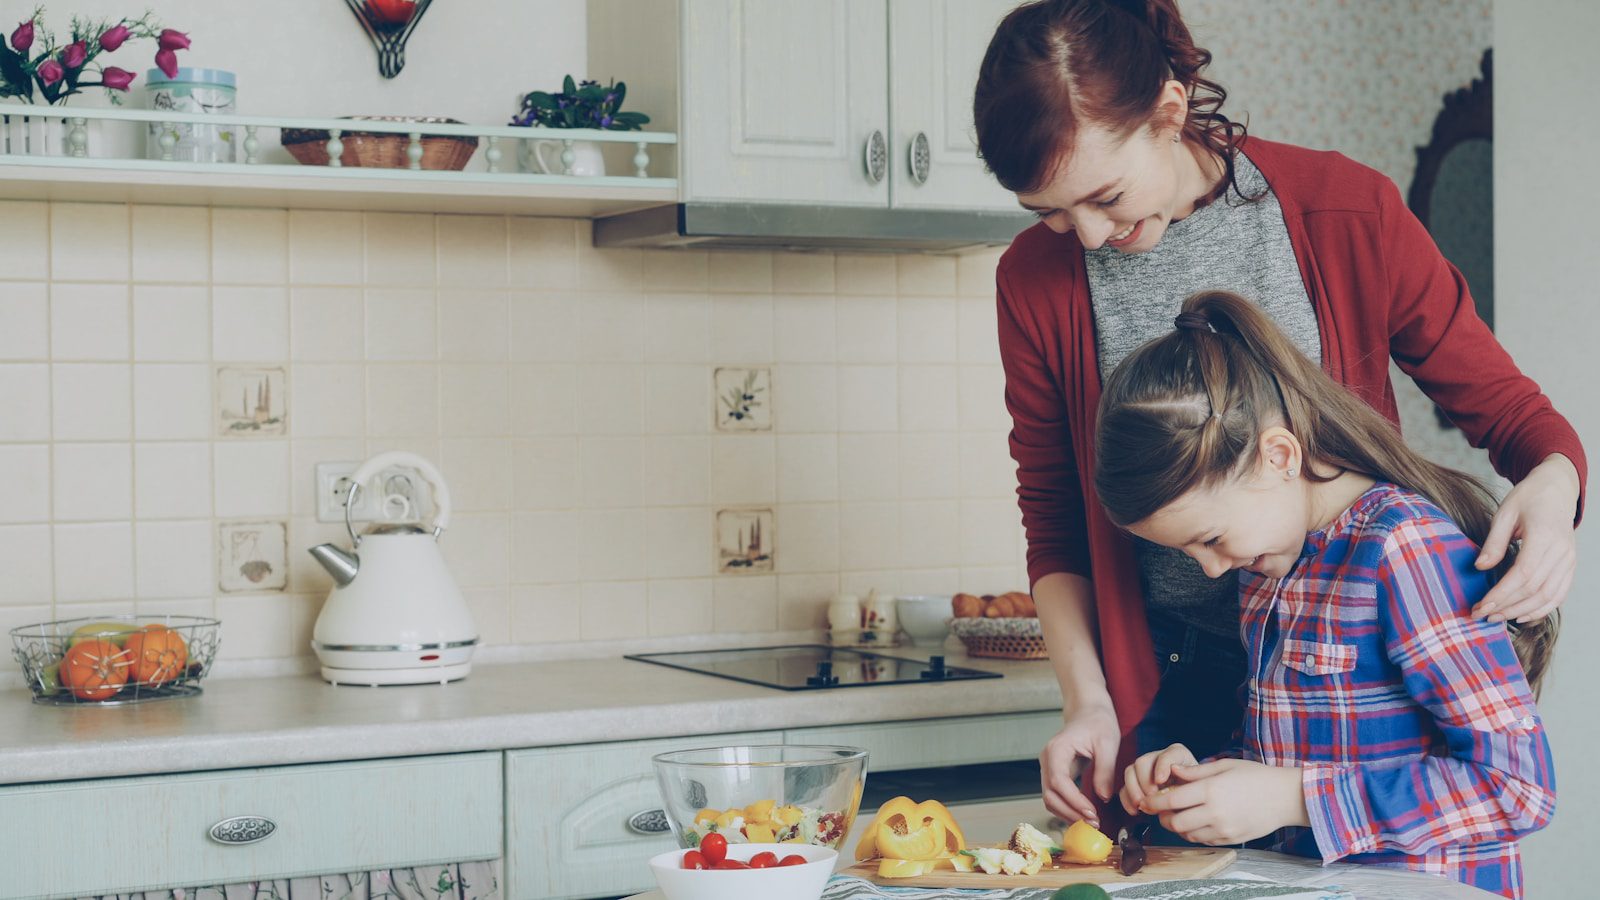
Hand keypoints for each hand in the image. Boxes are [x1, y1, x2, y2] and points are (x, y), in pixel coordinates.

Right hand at [1040, 702, 1120, 826]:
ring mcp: (1048, 767)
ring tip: (1092, 822)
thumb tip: (1103, 797)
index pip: (1058, 781)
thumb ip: (1104, 770)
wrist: (1088, 711)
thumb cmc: (1098, 722)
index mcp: (1057, 749)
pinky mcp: (1055, 774)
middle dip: (1070, 812)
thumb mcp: (1107, 743)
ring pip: (1050, 799)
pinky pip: (1056, 796)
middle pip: (1049, 794)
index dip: (1073, 801)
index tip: (1092, 813)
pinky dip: (1068, 808)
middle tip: (1094, 823)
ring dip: (1068, 814)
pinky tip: (1085, 815)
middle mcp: (1047, 760)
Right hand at [1119, 743, 1195, 815]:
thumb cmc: (1197, 792)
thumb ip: (1192, 785)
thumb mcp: (1200, 787)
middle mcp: (1158, 758)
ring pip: (1130, 772)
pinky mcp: (1136, 782)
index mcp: (1178, 754)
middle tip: (1151, 797)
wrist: (1193, 799)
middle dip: (1144, 781)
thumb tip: (1177, 791)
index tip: (1160, 780)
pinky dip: (1127, 800)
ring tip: (1142, 806)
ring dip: (1133, 791)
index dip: (1161, 766)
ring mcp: (1145, 769)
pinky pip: (1124, 788)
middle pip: (1143, 762)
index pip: (1167, 755)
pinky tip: (1135, 811)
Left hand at [1140, 759, 1308, 845]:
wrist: (1286, 797)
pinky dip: (1194, 833)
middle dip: (1163, 817)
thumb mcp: (1225, 765)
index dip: (1154, 802)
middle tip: (1161, 810)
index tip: (1146, 800)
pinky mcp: (1232, 839)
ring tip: (1178, 815)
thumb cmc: (1256, 776)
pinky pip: (1204, 840)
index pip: (1172, 800)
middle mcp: (1216, 812)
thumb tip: (1172, 770)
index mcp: (1211, 790)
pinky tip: (1196, 822)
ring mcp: (1224, 828)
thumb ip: (1195, 771)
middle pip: (1176, 822)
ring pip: (1188, 834)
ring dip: (1178, 827)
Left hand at [1473, 454, 1579, 622]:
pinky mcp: (1570, 566)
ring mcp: (1569, 560)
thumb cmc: (1528, 498)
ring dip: (1521, 611)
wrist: (1557, 490)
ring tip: (1497, 618)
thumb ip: (1494, 542)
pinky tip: (1521, 616)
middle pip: (1534, 589)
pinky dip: (1541, 609)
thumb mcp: (1504, 512)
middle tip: (1480, 615)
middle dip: (1506, 607)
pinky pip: (1559, 594)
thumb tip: (1479, 567)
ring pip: (1548, 596)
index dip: (1501, 594)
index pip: (1523, 574)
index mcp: (1544, 536)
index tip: (1480, 606)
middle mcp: (1561, 551)